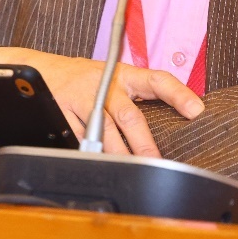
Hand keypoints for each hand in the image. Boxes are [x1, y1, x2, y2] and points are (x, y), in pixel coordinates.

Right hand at [0, 46, 203, 156]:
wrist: (39, 68)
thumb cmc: (82, 77)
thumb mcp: (111, 76)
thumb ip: (135, 94)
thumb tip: (170, 118)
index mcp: (123, 74)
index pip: (157, 79)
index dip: (178, 94)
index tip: (197, 110)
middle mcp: (105, 85)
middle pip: (129, 115)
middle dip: (143, 142)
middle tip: (156, 161)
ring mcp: (83, 98)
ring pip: (105, 132)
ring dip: (118, 154)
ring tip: (131, 169)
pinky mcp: (63, 112)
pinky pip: (80, 138)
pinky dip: (90, 152)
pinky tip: (97, 162)